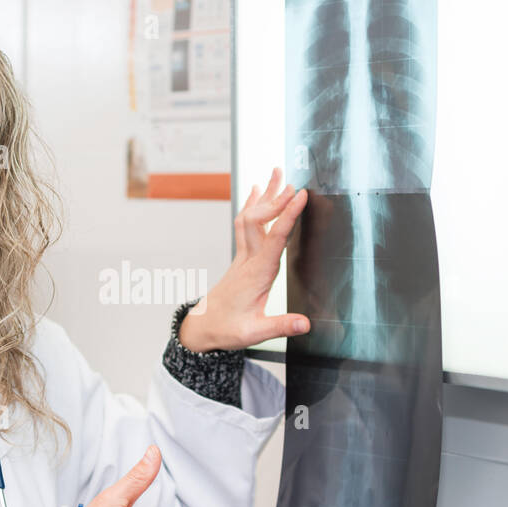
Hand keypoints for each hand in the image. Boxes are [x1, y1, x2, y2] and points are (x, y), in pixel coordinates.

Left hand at [178, 166, 309, 351]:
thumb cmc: (227, 329)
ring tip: (276, 172)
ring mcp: (242, 256)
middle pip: (260, 220)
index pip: (275, 238)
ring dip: (265, 195)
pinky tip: (257, 190)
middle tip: (292, 179)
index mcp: (257, 274)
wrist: (202, 328)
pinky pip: (245, 224)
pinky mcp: (241, 257)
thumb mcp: (254, 334)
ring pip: (251, 217)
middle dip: (276, 198)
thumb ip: (280, 326)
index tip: (299, 195)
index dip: (288, 214)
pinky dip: (253, 204)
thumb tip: (305, 324)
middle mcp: (248, 260)